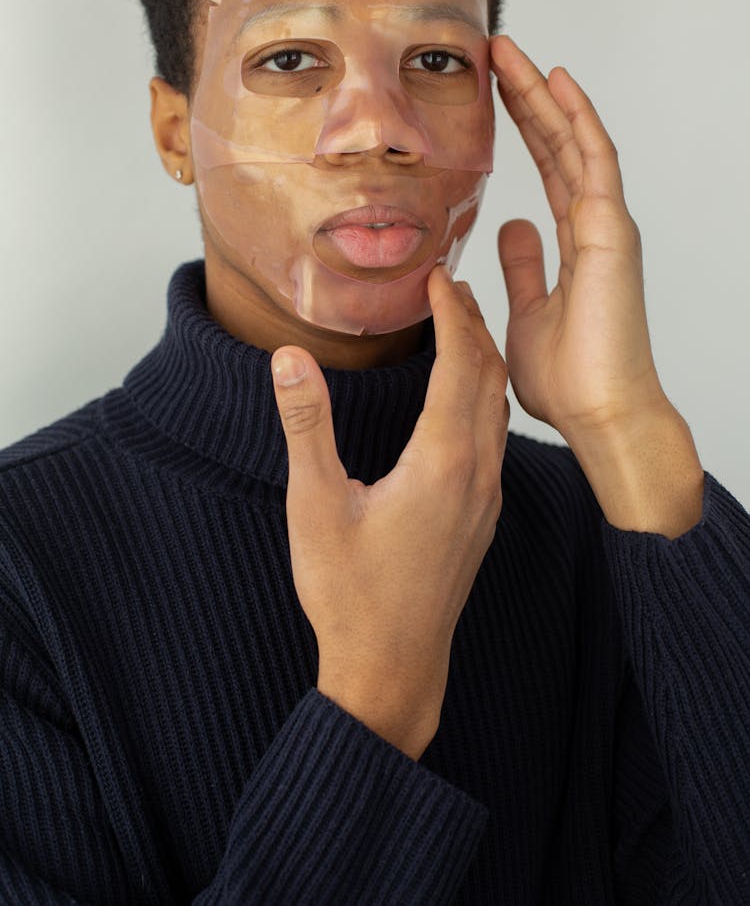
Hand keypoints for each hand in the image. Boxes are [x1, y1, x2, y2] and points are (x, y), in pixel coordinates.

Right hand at [271, 267, 508, 757]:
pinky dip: (484, 399)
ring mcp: (485, 498)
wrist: (393, 669)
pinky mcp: (480, 519)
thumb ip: (307, 426)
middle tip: (452, 285)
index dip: (452, 313)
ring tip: (461, 328)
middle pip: (489, 378)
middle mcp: (476, 474)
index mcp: (441, 462)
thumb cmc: (351, 594)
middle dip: (474, 325)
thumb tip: (291, 359)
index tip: (439, 275)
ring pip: (498, 410)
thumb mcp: (315, 505)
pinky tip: (463, 401)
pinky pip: (496, 439)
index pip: (459, 364)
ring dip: (483, 361)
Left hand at [490, 35, 702, 535]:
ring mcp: (606, 226)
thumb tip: (513, 228)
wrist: (599, 415)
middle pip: (559, 144)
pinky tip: (558, 84)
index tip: (491, 91)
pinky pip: (595, 163)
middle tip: (495, 53)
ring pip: (576, 141)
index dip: (523, 125)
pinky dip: (578, 120)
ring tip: (511, 53)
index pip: (548, 167)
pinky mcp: (611, 233)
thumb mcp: (527, 310)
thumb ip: (522, 267)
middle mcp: (593, 225)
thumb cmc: (569, 377)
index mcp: (574, 241)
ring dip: (544, 95)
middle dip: (527, 96)